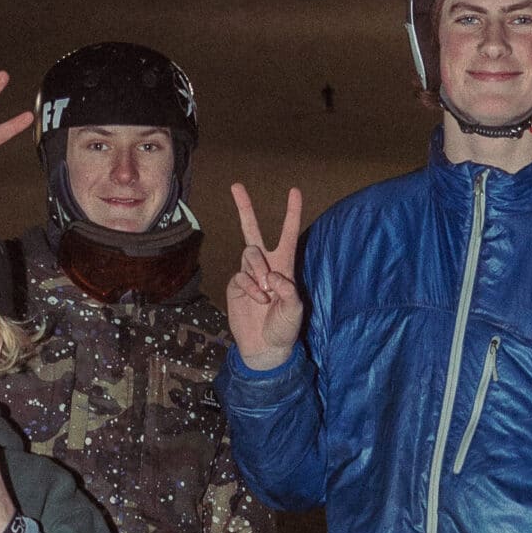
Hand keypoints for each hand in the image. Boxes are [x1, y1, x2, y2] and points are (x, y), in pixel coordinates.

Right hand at [226, 183, 305, 370]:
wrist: (265, 347)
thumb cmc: (285, 327)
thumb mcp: (295, 310)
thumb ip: (288, 290)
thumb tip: (273, 275)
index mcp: (285, 265)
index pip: (288, 234)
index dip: (292, 213)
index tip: (294, 191)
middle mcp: (266, 265)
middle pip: (253, 230)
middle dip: (245, 207)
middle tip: (236, 185)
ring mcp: (248, 274)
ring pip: (249, 253)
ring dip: (258, 270)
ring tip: (266, 292)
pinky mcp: (236, 285)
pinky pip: (240, 275)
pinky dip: (250, 287)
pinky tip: (257, 300)